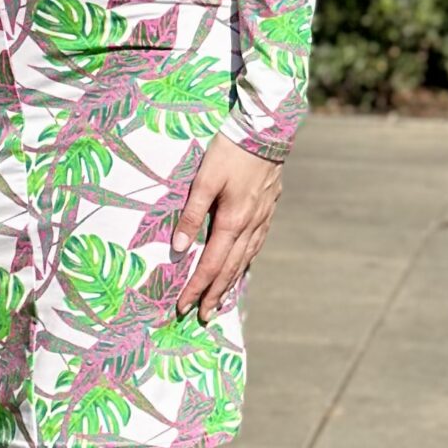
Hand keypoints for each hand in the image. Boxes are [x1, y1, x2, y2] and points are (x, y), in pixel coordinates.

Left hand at [172, 137, 281, 322]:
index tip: (184, 306)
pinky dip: (246, 262)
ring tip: (221, 300)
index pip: (212, 264)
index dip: (197, 287)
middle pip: (230, 269)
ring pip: (245, 259)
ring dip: (231, 282)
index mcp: (232, 221)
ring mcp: (262, 219)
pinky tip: (242, 266)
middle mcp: (250, 226)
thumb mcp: (204, 179)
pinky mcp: (268, 210)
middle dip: (215, 294)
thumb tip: (180, 247)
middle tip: (204, 316)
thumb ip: (191, 213)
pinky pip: (256, 245)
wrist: (265, 131)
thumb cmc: (229, 152)